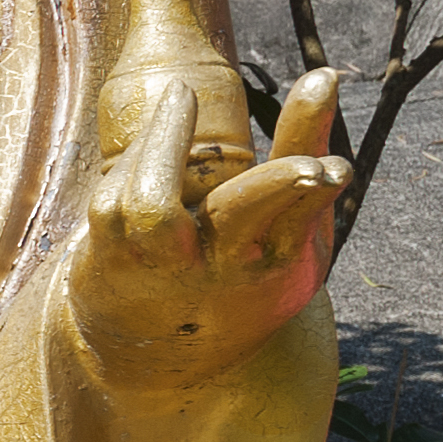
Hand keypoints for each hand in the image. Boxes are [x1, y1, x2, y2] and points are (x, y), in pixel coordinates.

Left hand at [69, 67, 352, 395]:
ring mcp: (161, 266)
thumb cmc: (240, 280)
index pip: (300, 218)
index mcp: (274, 262)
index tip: (332, 168)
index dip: (314, 188)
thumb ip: (305, 157)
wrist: (160, 365)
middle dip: (272, 184)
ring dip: (165, 144)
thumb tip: (327, 75)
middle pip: (242, 216)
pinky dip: (136, 159)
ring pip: (153, 206)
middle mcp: (219, 266)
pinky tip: (159, 124)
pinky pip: (114, 204)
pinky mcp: (110, 260)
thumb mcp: (289, 237)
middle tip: (274, 145)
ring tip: (182, 93)